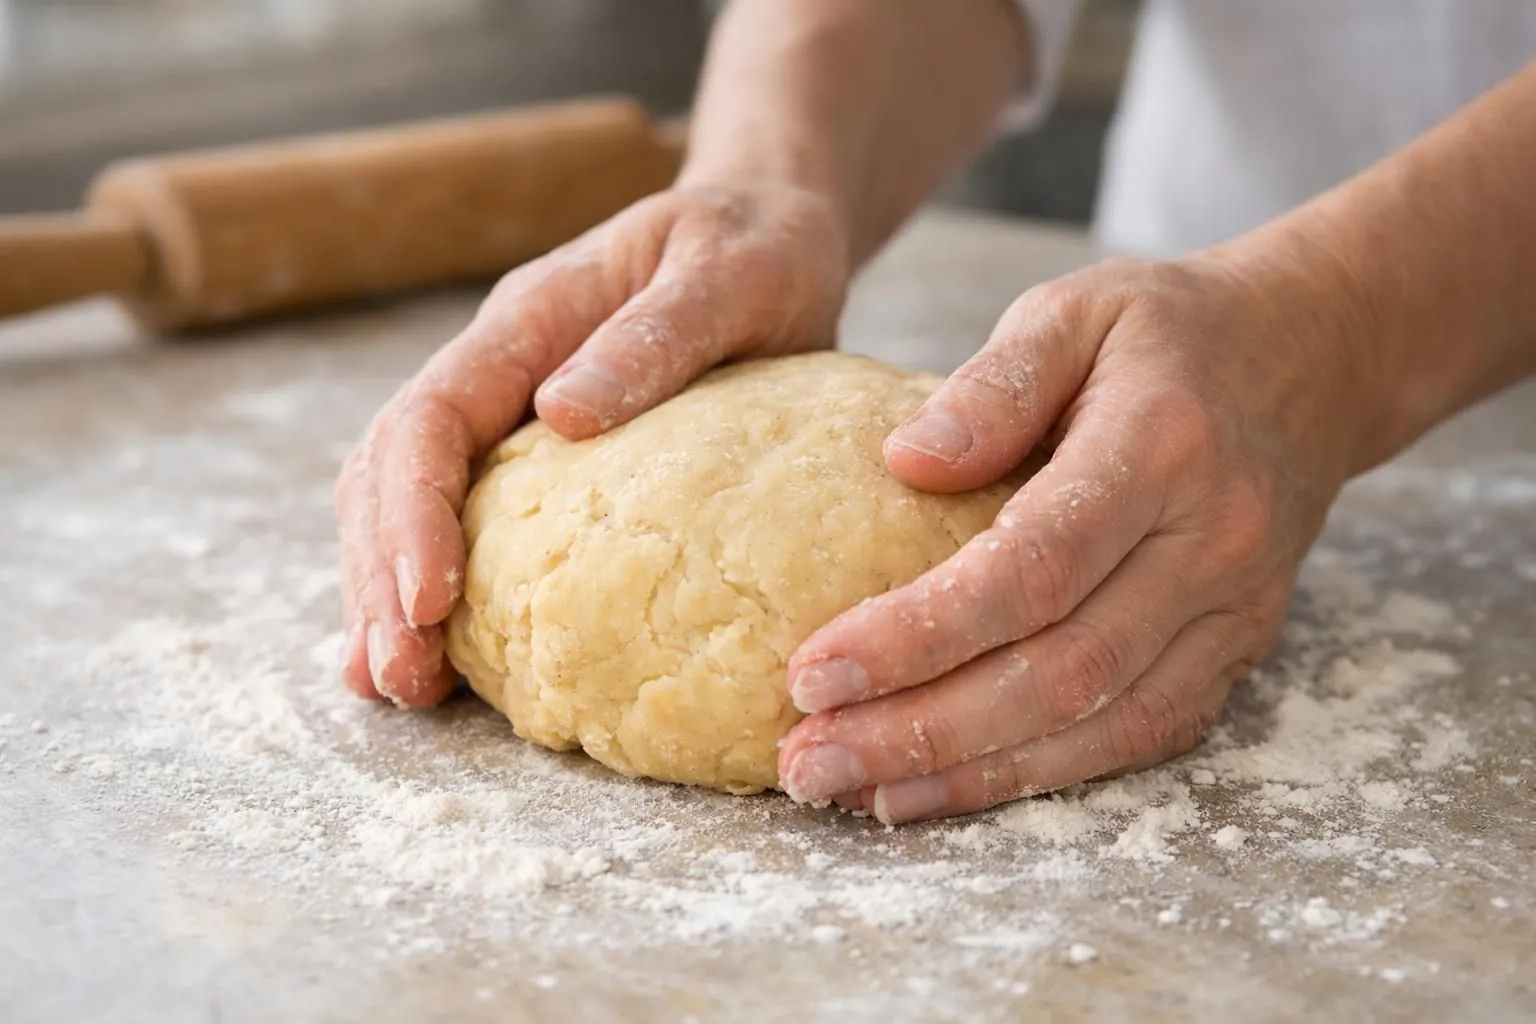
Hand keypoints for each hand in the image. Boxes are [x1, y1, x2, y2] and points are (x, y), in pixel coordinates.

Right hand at [334, 183, 849, 705]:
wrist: (773, 231)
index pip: (431, 417)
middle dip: (382, 575)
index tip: (429, 601)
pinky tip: (437, 660)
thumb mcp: (729, 275)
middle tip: (399, 676)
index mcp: (528, 321)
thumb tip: (562, 414)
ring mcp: (511, 413)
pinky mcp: (544, 461)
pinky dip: (438, 590)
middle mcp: (501, 371)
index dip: (414, 511)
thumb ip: (656, 336)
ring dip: (390, 593)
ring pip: (405, 502)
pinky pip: (467, 522)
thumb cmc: (759, 250)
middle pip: (391, 472)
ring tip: (398, 685)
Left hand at [777, 252, 1371, 822]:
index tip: (815, 671)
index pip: (1033, 566)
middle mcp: (1210, 545)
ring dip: (968, 773)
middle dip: (924, 729)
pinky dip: (1035, 775)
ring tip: (852, 791)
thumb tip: (904, 462)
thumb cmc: (1167, 332)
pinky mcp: (1235, 653)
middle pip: (1059, 668)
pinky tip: (940, 787)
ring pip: (1098, 723)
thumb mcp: (1075, 308)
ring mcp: (1233, 611)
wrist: (1313, 362)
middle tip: (809, 763)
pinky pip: (1135, 737)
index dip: (922, 632)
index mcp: (1162, 447)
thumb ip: (994, 381)